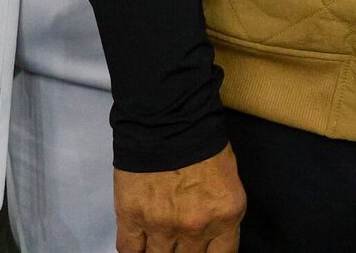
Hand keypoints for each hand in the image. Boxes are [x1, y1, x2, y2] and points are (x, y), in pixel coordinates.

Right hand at [113, 147, 243, 252]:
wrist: (168, 116)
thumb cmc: (201, 139)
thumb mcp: (226, 179)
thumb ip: (218, 212)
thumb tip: (207, 234)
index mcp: (225, 215)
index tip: (202, 250)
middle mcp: (196, 227)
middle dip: (184, 250)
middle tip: (178, 237)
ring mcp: (162, 225)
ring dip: (159, 249)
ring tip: (159, 235)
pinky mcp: (132, 217)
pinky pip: (129, 250)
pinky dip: (134, 250)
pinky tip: (139, 243)